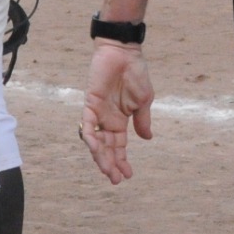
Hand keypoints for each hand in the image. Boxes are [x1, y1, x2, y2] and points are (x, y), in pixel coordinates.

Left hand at [80, 41, 153, 184]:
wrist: (125, 53)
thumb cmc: (135, 73)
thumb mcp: (143, 101)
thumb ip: (142, 120)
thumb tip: (147, 139)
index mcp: (120, 120)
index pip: (119, 146)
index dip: (122, 161)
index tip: (129, 176)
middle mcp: (106, 119)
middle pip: (106, 147)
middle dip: (110, 164)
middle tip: (115, 180)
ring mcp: (97, 111)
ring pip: (95, 139)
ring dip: (100, 156)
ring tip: (108, 171)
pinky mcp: (90, 101)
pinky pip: (87, 122)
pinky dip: (89, 135)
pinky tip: (95, 148)